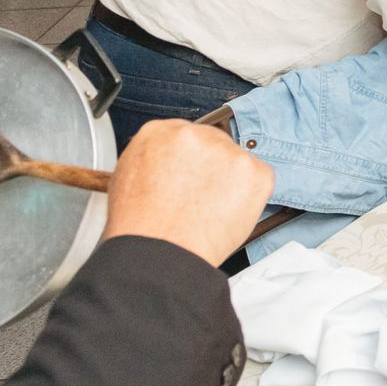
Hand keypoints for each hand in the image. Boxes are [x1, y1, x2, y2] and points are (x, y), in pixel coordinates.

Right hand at [101, 119, 273, 267]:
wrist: (159, 252)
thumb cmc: (141, 227)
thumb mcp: (127, 179)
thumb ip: (153, 160)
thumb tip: (167, 162)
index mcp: (159, 133)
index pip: (182, 134)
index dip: (187, 158)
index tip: (190, 172)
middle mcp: (194, 135)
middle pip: (212, 143)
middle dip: (210, 167)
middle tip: (200, 197)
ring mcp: (227, 152)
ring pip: (235, 161)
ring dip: (229, 181)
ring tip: (209, 210)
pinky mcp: (255, 171)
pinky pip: (259, 178)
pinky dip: (250, 195)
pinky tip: (227, 212)